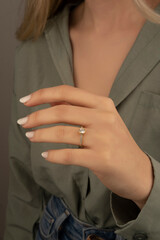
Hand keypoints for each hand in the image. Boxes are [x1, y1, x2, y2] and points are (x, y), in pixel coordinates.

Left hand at [17, 85, 153, 208]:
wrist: (137, 169)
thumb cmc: (116, 143)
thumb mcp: (103, 120)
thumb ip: (79, 109)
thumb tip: (51, 101)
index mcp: (103, 104)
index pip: (67, 92)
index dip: (43, 95)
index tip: (26, 100)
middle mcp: (104, 118)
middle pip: (61, 111)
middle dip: (37, 116)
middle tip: (24, 123)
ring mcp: (103, 138)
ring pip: (62, 132)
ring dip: (41, 135)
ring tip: (31, 136)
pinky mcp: (101, 159)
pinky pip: (68, 154)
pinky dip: (53, 155)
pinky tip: (46, 155)